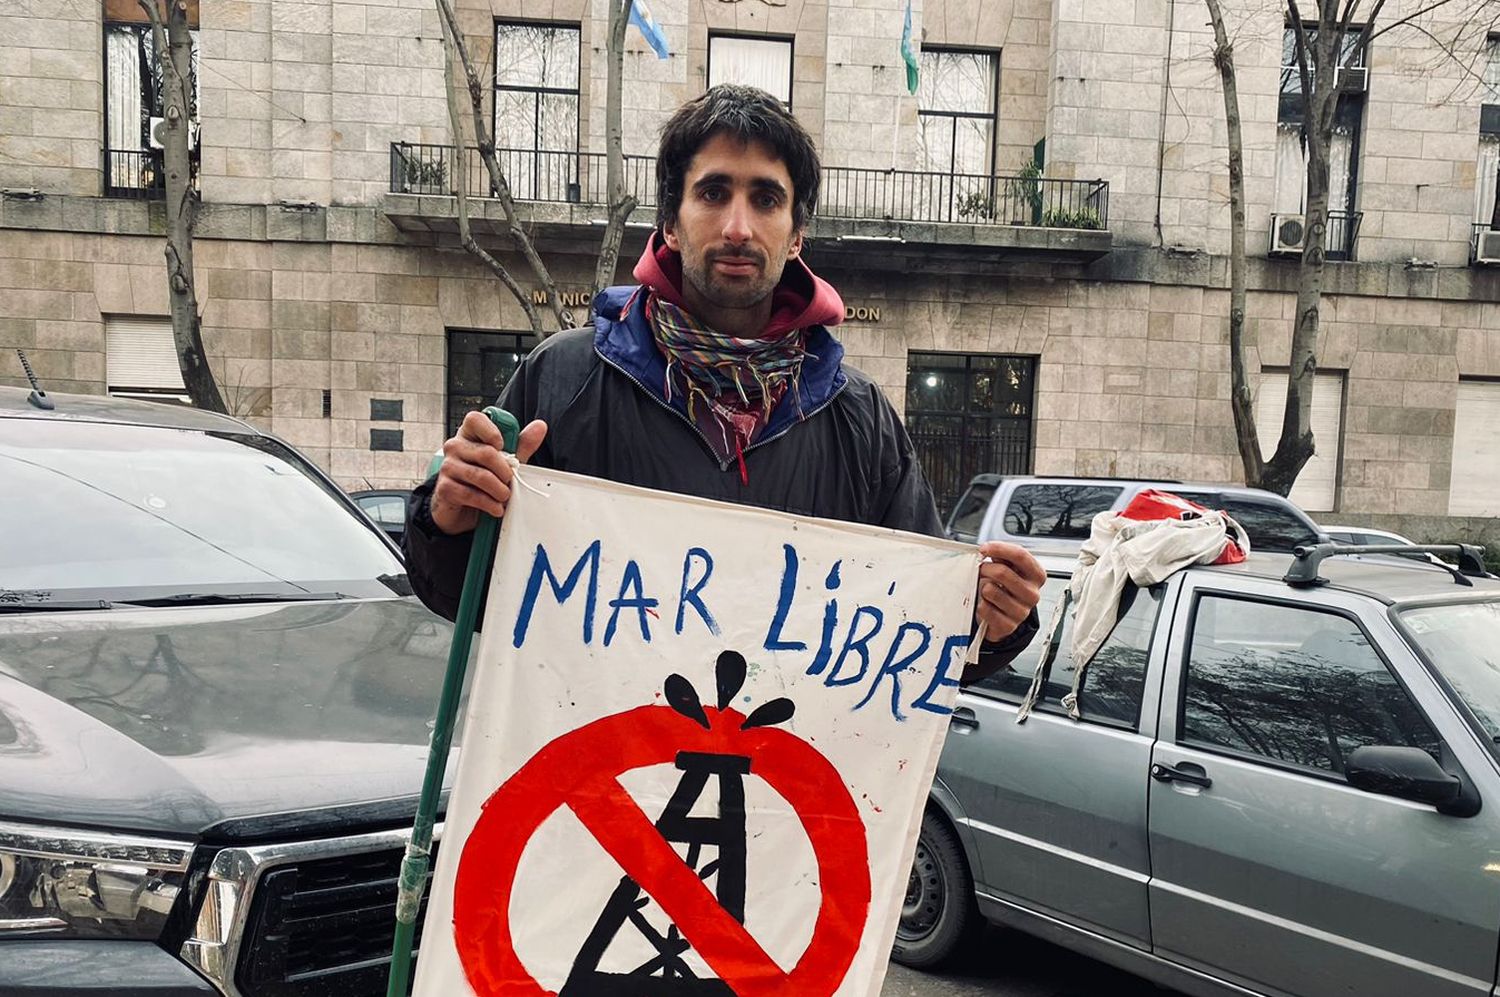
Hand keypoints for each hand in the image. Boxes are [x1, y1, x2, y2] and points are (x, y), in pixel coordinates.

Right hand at [429, 412, 546, 534]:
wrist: (463, 509)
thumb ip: (521, 445)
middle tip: (510, 481)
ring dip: (500, 490)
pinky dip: (489, 504)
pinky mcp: (445, 488)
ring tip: (505, 496)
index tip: (502, 447)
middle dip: (505, 471)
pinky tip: (496, 508)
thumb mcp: (505, 461)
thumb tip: (540, 426)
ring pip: (481, 476)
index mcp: (469, 435)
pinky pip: (471, 495)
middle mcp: (455, 447)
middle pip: (486, 453)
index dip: (492, 432)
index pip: (475, 419)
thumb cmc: (484, 479)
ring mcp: (448, 467)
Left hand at [975, 541, 1044, 642]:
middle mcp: (1032, 594)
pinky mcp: (1008, 626)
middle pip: (1002, 572)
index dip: (999, 549)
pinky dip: (980, 604)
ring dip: (982, 588)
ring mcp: (1021, 611)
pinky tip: (987, 604)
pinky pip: (984, 608)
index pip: (1020, 555)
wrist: (1005, 615)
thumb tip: (989, 550)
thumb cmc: (1006, 588)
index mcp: (1036, 576)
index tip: (984, 548)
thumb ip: (1003, 557)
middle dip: (985, 569)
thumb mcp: (1010, 568)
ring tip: (986, 590)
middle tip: (981, 571)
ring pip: (990, 590)